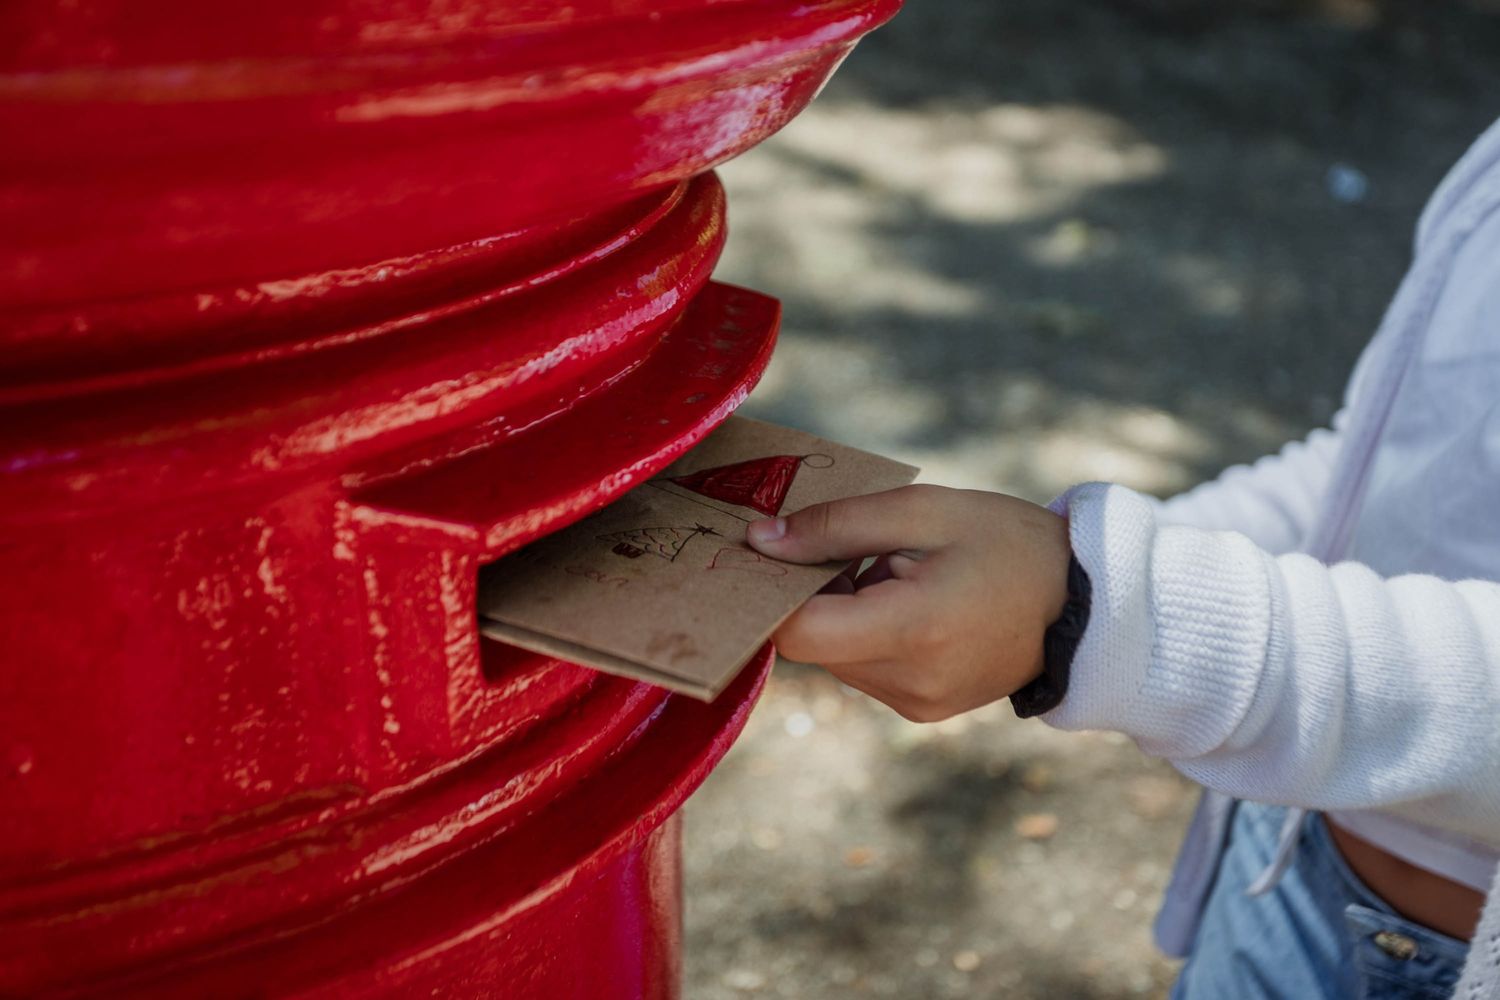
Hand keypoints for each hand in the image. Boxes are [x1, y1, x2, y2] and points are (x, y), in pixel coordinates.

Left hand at [746, 485, 1070, 721]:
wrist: (1088, 603)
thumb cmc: (1007, 543)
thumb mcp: (923, 511)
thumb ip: (835, 525)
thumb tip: (758, 542)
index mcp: (911, 631)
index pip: (796, 632)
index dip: (775, 592)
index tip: (782, 551)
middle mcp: (908, 683)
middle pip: (812, 643)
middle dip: (817, 593)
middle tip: (862, 549)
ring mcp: (916, 705)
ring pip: (835, 657)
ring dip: (845, 613)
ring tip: (901, 575)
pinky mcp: (923, 710)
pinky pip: (865, 669)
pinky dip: (869, 633)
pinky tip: (914, 602)